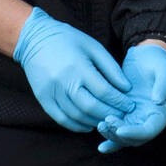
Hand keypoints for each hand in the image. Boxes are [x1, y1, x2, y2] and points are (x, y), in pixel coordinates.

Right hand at [13, 7, 130, 132]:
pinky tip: (89, 125)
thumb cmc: (69, 40)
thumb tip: (127, 88)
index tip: (130, 105)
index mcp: (78, 67)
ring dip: (95, 122)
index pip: (104, 91)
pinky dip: (77, 126)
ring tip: (108, 120)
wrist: (35, 39)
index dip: (120, 101)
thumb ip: (111, 68)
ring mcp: (51, 92)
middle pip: (91, 107)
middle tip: (122, 115)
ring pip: (77, 116)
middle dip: (110, 114)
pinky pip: (62, 119)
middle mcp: (64, 82)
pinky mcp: (43, 99)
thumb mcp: (93, 47)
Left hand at [97, 41, 165, 153]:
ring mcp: (136, 119)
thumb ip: (164, 84)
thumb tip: (158, 101)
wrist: (147, 56)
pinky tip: (101, 147)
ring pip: (124, 138)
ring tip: (100, 125)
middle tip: (105, 122)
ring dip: (112, 136)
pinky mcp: (126, 116)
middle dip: (119, 135)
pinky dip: (110, 140)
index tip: (119, 129)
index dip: (134, 133)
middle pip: (135, 139)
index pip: (149, 130)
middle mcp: (149, 121)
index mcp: (161, 114)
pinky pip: (118, 132)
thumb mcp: (165, 68)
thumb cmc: (158, 62)